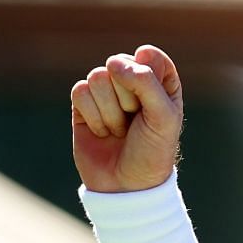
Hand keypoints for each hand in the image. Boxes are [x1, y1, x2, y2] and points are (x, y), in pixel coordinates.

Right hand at [70, 46, 183, 193]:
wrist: (126, 186)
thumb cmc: (152, 151)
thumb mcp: (163, 117)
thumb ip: (146, 83)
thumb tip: (113, 62)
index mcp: (161, 82)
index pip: (149, 56)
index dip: (146, 75)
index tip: (151, 100)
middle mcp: (132, 83)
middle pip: (119, 64)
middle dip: (127, 97)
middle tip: (136, 122)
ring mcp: (106, 93)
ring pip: (97, 77)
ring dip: (110, 110)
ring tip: (120, 130)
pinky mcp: (83, 105)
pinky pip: (79, 91)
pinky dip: (92, 116)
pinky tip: (102, 132)